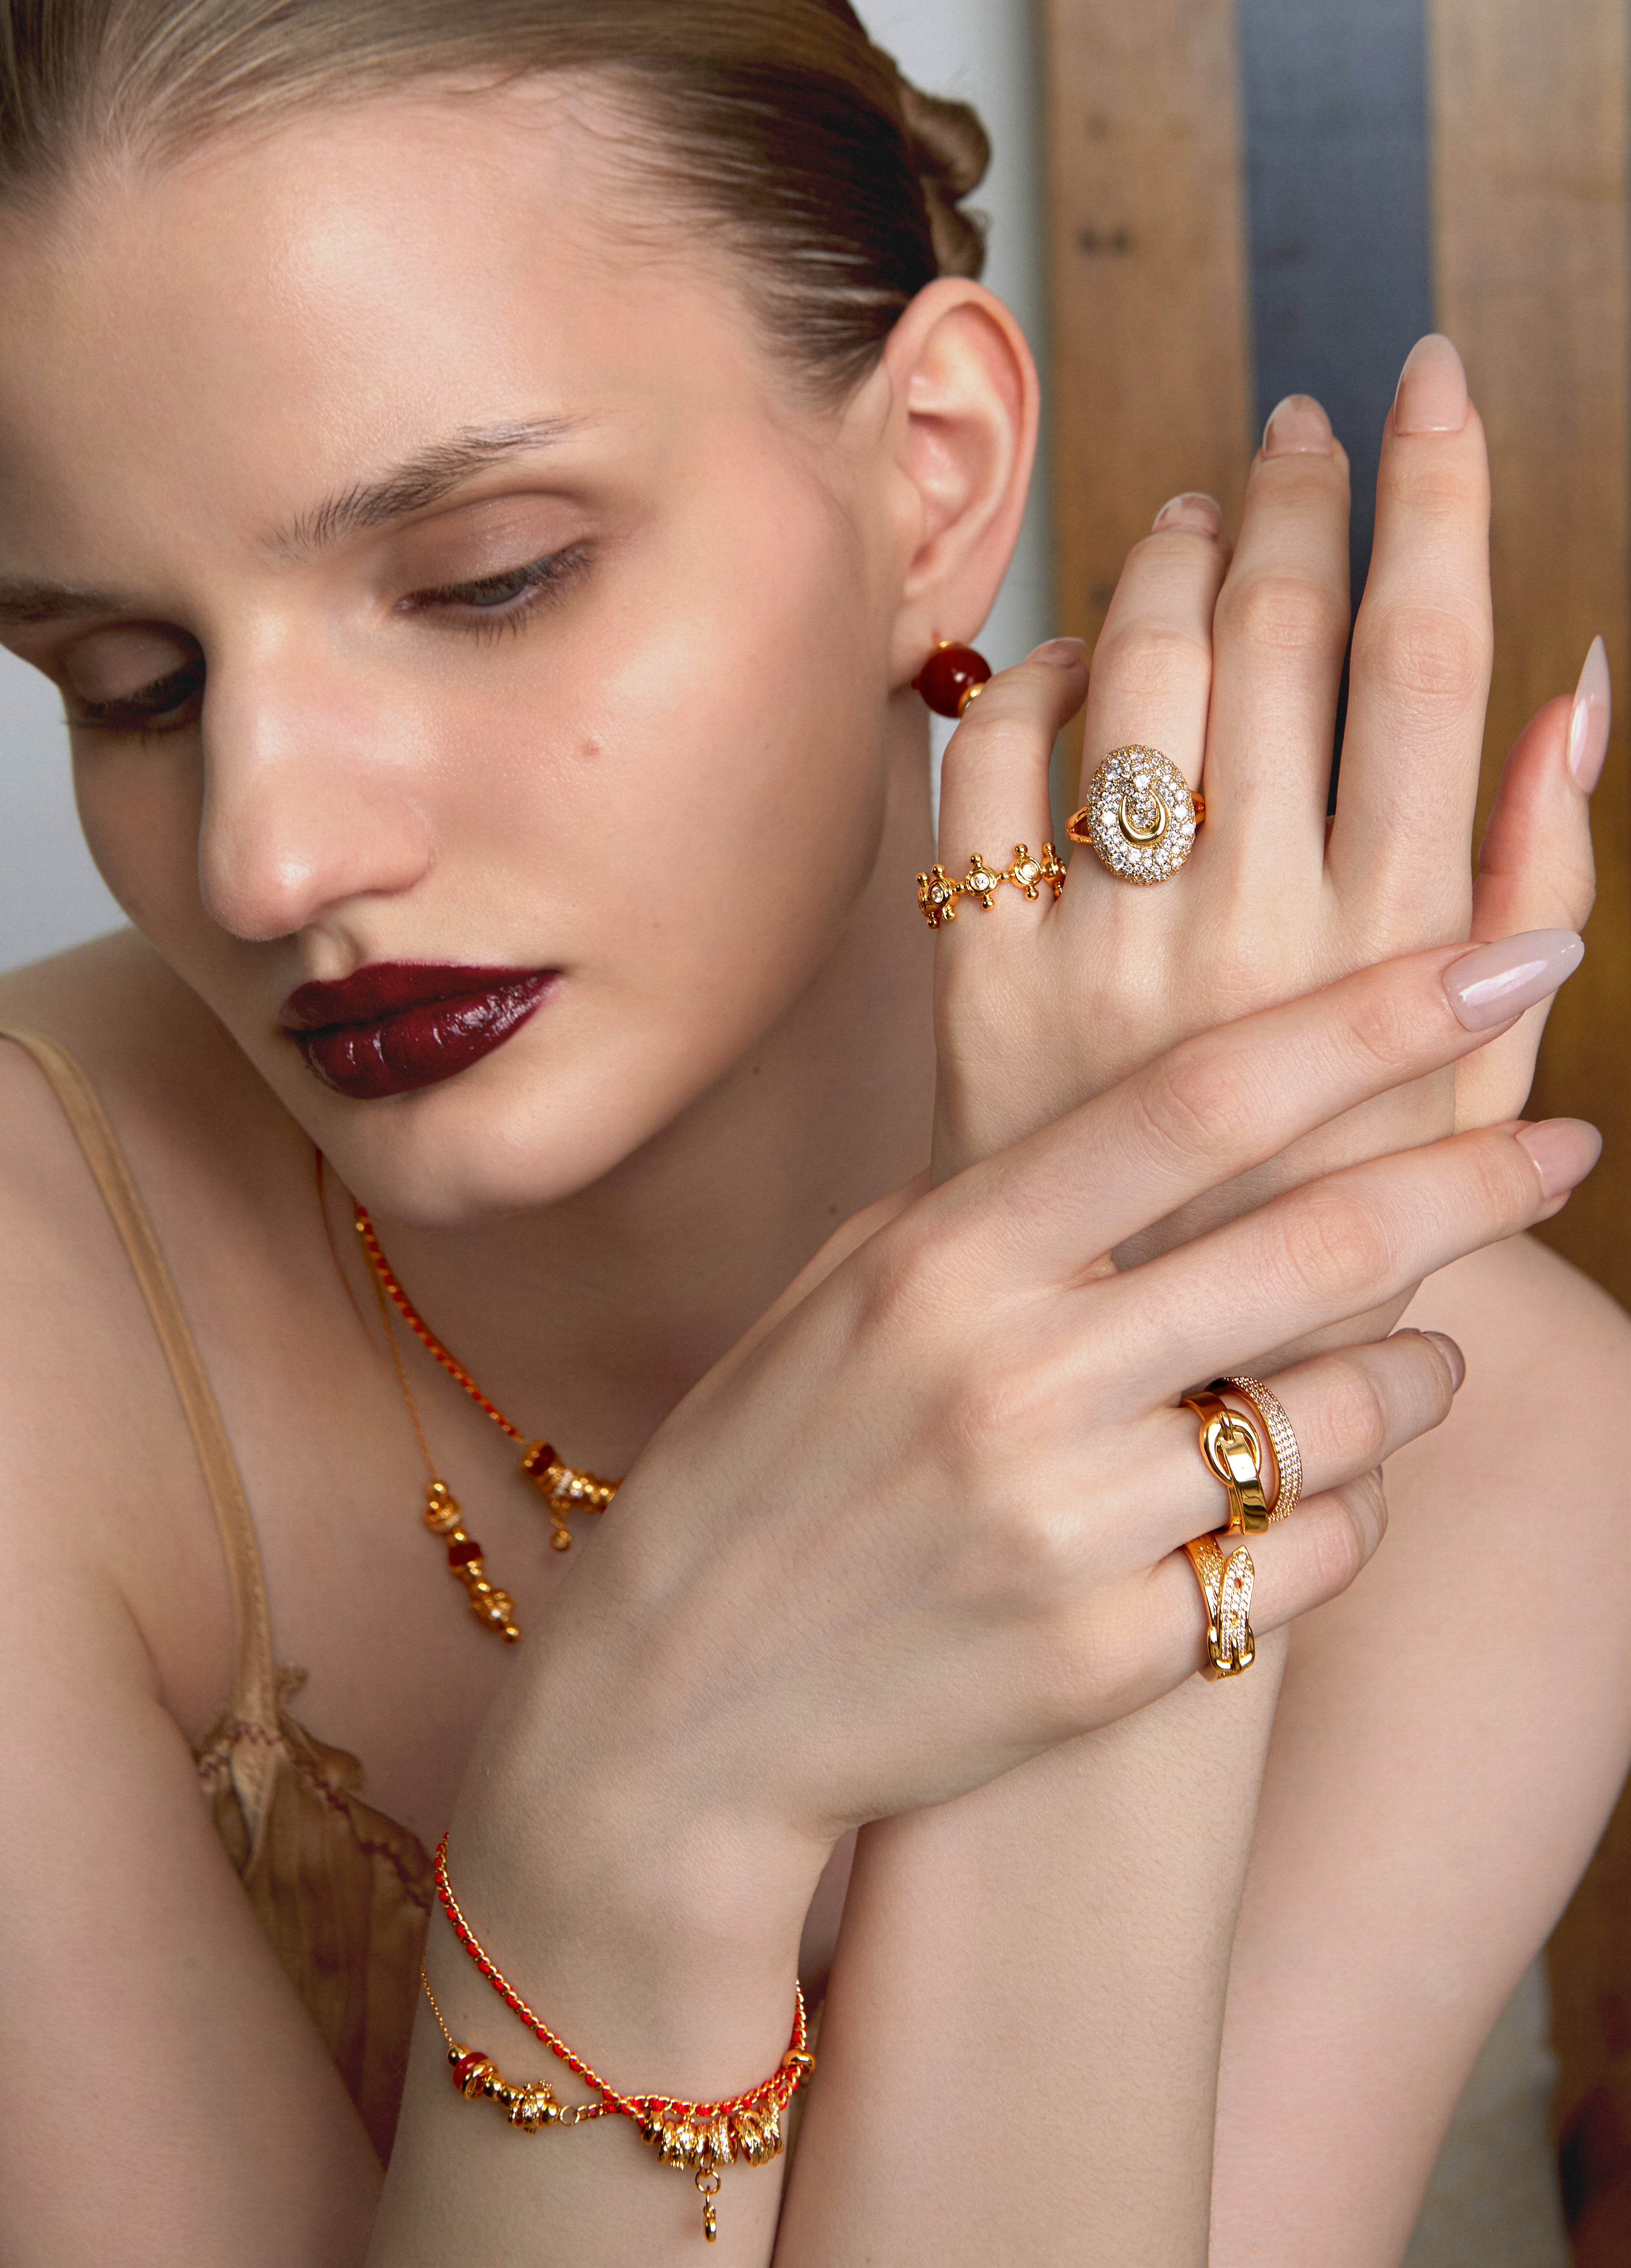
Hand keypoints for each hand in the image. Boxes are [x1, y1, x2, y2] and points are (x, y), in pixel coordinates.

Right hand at [470, 944, 1594, 1947]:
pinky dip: (1346, 1511)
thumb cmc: (770, 1466)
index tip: (1504, 956)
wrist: (680, 1705)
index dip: (1375, 1019)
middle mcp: (1016, 1378)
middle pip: (1310, 1242)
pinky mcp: (1110, 1656)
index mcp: (945, 1259)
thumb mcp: (850, 1293)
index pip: (1201, 1099)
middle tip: (1562, 1144)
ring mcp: (1068, 1526)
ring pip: (1340, 1414)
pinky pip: (1308, 1558)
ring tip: (1425, 1355)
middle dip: (1473, 1180)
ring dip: (1416, 1370)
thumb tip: (1174, 1120)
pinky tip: (1323, 1489)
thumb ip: (1003, 1205)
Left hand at [930, 336, 1602, 1211]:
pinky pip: (983, 762)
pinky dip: (1024, 675)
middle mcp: (1249, 937)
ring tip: (1193, 517)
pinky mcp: (978, 981)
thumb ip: (1534, 870)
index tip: (1426, 383)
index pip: (1425, 659)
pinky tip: (1070, 657)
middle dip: (1294, 499)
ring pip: (1130, 670)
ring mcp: (1102, 956)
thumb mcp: (1481, 1065)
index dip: (1436, 494)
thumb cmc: (1341, 1190)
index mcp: (1394, 949)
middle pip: (1274, 634)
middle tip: (1297, 436)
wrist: (1157, 1348)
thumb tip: (1575, 673)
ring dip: (1164, 558)